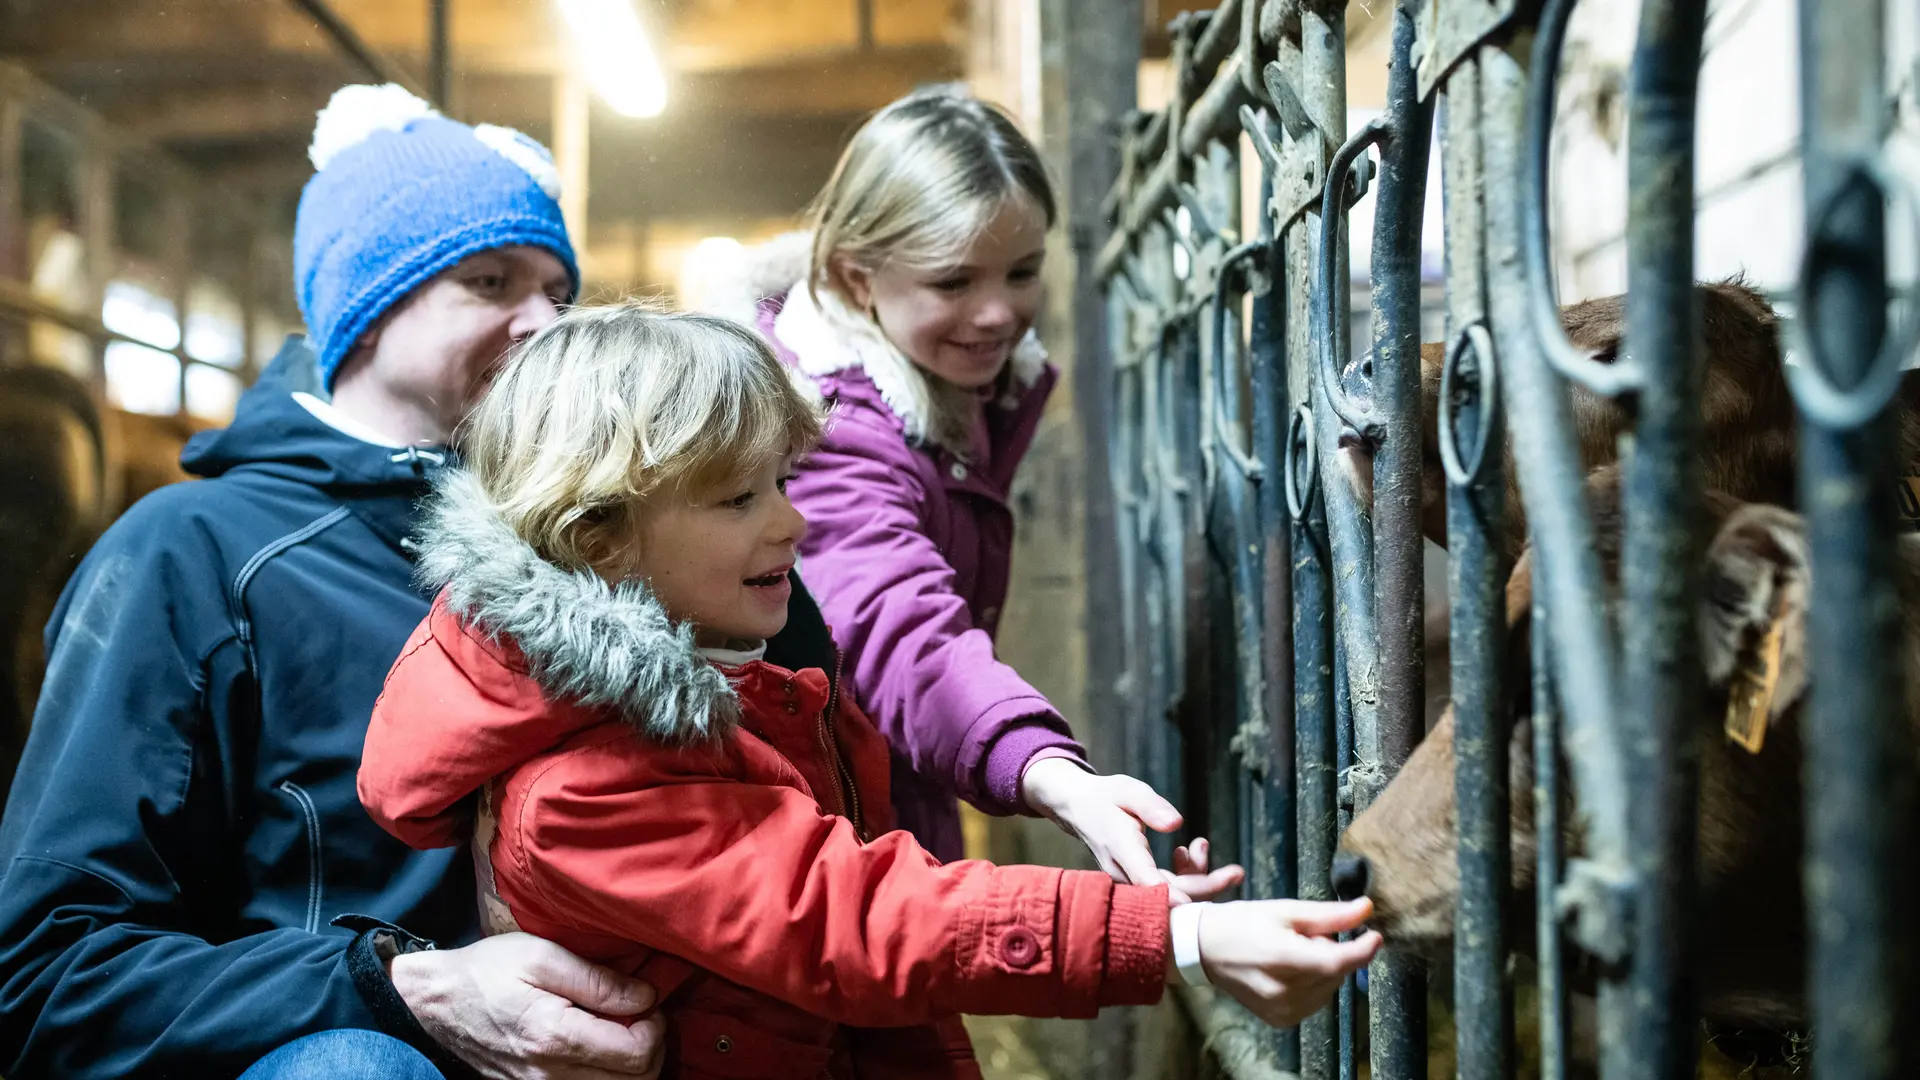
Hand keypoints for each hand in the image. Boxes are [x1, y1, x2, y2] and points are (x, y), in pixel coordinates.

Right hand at [390, 932, 665, 1079]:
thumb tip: (647, 997)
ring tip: (620, 1029)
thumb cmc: (487, 971)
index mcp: (556, 1036)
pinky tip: (598, 1046)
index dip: (655, 1026)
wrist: (435, 1002)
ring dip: (630, 1064)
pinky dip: (605, 1074)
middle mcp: (550, 1075)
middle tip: (639, 1015)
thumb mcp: (542, 956)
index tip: (645, 1001)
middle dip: (650, 1047)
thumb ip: (598, 980)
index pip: (638, 1053)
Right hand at [1020, 759, 1244, 900]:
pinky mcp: (1135, 883)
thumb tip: (1177, 823)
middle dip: (1206, 886)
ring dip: (1196, 875)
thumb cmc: (1106, 797)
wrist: (1078, 809)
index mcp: (1120, 848)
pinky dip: (1184, 874)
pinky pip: (1164, 889)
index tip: (1194, 906)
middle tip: (1238, 872)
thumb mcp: (1128, 791)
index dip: (1171, 897)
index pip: (1146, 880)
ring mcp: (1128, 882)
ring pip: (1168, 894)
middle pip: (1167, 894)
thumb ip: (1151, 806)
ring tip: (1202, 843)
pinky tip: (1188, 849)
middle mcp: (1122, 872)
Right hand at [1180, 897, 1381, 1028]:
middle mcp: (1284, 991)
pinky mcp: (1281, 1019)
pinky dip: (1313, 985)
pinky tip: (1290, 971)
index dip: (1363, 950)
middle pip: (1336, 974)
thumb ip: (1329, 915)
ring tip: (1295, 953)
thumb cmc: (1243, 923)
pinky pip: (1315, 1001)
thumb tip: (1367, 909)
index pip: (1338, 962)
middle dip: (1334, 953)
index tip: (1375, 934)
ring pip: (1329, 989)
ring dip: (1324, 970)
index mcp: (1282, 959)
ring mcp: (1282, 1010)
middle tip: (1308, 936)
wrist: (1204, 950)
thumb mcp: (1285, 910)